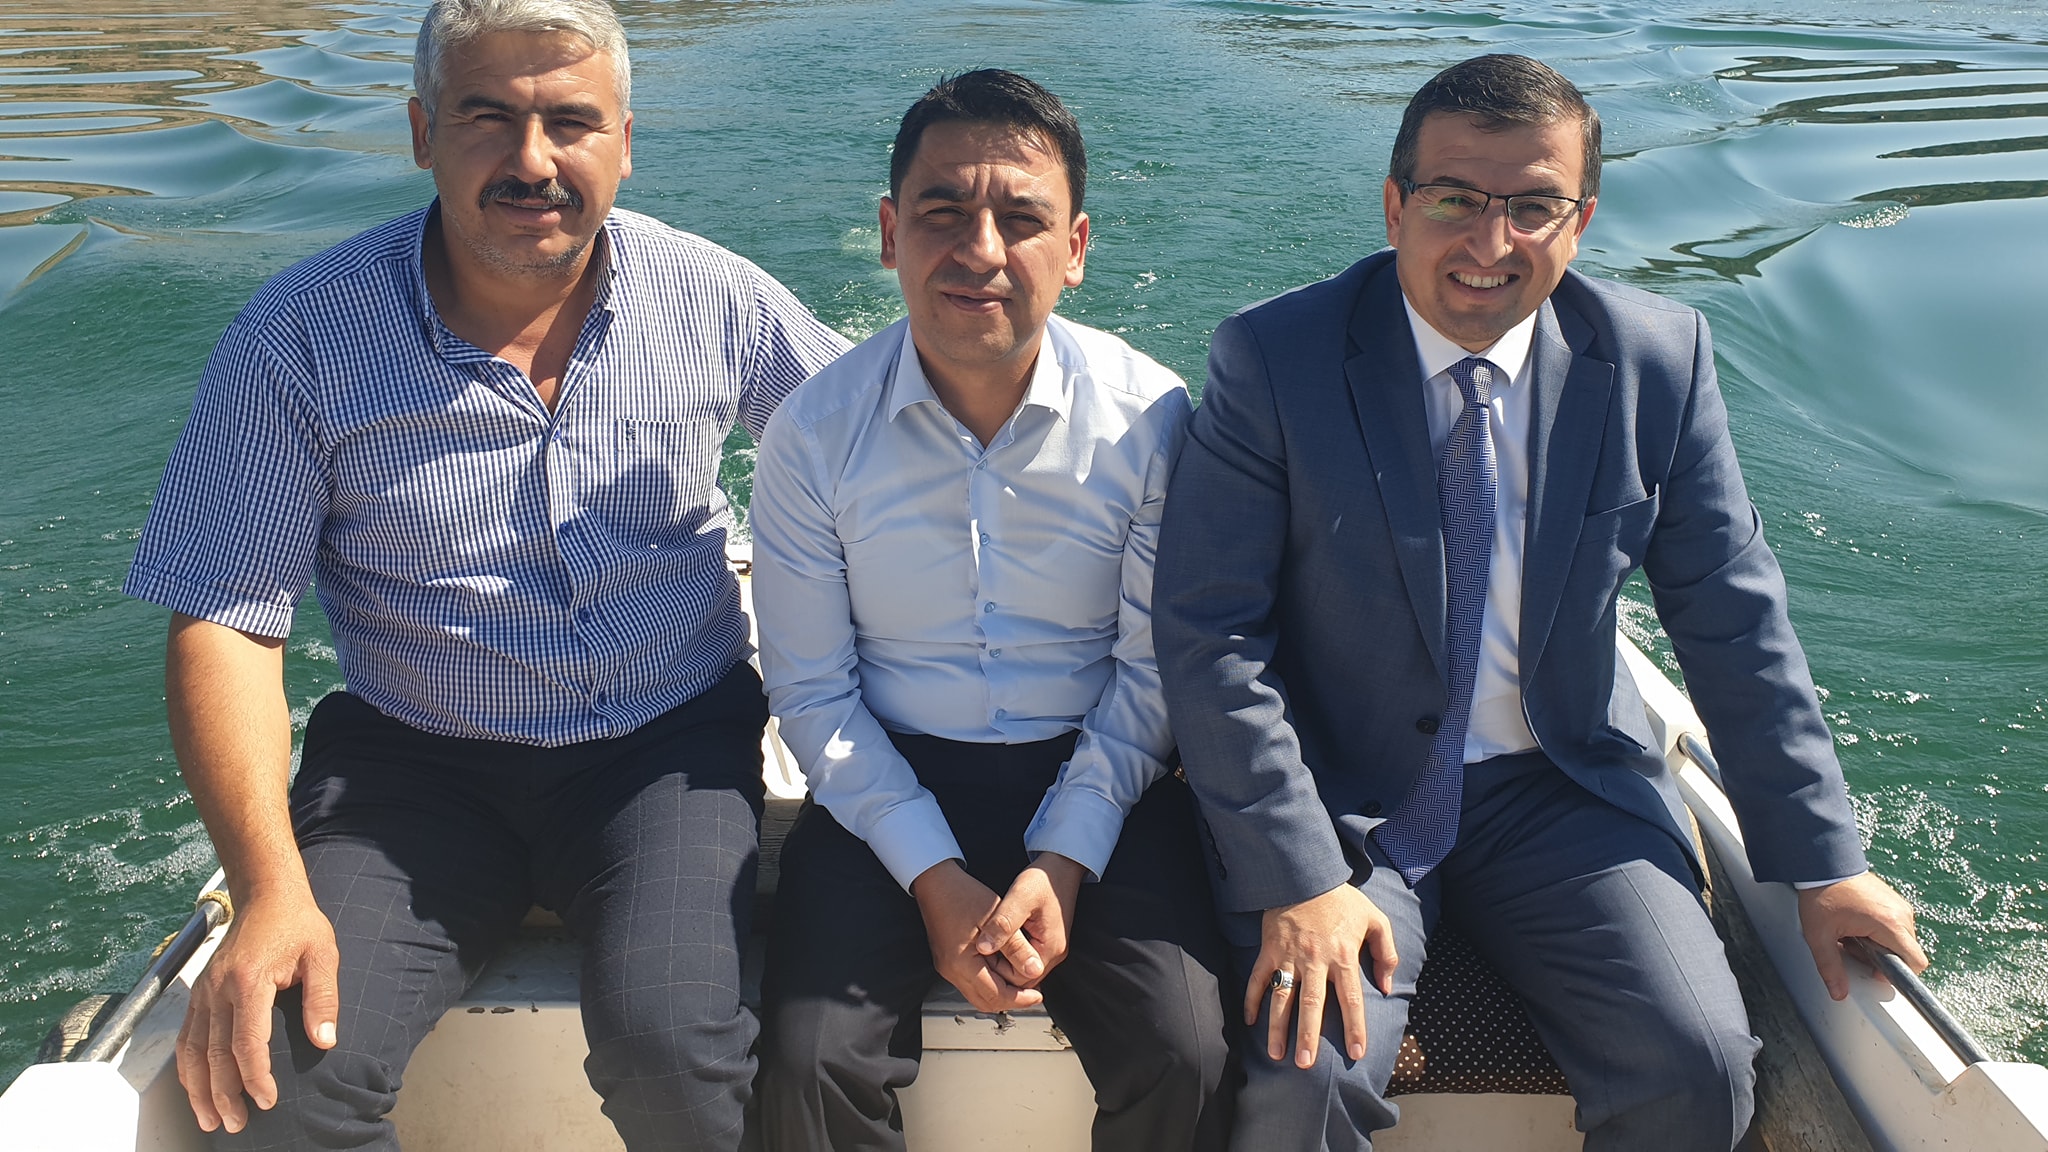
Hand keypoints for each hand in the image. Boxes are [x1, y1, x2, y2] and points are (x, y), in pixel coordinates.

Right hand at [176, 886, 339, 1133]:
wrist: (266, 895)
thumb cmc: (298, 925)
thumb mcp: (323, 954)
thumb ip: (323, 998)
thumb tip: (325, 1041)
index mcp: (249, 980)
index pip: (247, 1041)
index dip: (255, 1077)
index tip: (267, 1101)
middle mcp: (219, 989)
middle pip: (214, 1054)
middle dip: (223, 1095)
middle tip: (235, 1125)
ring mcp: (204, 992)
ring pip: (193, 1050)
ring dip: (198, 1089)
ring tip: (210, 1120)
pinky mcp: (198, 993)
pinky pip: (186, 1037)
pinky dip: (188, 1068)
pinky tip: (197, 1089)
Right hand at [911, 860, 1042, 1012]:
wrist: (937, 881)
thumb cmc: (963, 894)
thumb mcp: (998, 918)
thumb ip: (1017, 947)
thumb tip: (1034, 969)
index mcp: (961, 963)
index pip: (995, 996)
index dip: (1020, 999)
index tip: (1037, 996)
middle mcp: (951, 970)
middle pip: (985, 1002)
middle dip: (1011, 1000)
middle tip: (1032, 994)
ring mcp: (948, 966)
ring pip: (978, 994)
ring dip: (1001, 991)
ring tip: (1021, 978)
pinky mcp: (949, 960)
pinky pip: (972, 980)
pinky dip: (991, 980)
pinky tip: (1004, 966)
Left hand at [974, 852, 1084, 987]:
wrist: (1061, 865)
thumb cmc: (1043, 879)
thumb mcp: (1019, 897)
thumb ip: (1003, 924)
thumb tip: (984, 948)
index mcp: (1050, 949)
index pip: (1019, 979)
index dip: (996, 971)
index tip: (978, 955)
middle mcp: (1053, 954)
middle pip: (1020, 978)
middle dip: (997, 969)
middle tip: (977, 952)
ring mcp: (1050, 948)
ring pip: (1020, 969)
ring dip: (1002, 961)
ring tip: (984, 945)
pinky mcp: (1044, 940)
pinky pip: (1023, 957)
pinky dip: (1008, 953)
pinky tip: (996, 939)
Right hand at [1248, 883, 1396, 1069]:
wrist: (1305, 874)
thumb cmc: (1342, 900)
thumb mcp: (1375, 919)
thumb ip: (1386, 953)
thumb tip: (1386, 987)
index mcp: (1343, 955)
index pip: (1351, 999)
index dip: (1354, 1027)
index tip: (1356, 1052)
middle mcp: (1315, 960)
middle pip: (1311, 1004)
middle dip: (1308, 1036)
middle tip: (1305, 1065)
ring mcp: (1288, 956)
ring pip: (1281, 997)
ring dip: (1277, 1026)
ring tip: (1277, 1054)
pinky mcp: (1269, 950)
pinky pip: (1258, 978)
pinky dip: (1252, 999)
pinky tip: (1250, 1021)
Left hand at [1797, 872, 1927, 1000]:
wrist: (1823, 863)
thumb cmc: (1822, 893)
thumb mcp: (1819, 936)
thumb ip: (1830, 967)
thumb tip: (1838, 992)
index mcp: (1889, 925)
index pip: (1916, 963)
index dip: (1898, 974)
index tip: (1875, 970)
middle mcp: (1901, 915)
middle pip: (1906, 953)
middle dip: (1881, 958)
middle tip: (1853, 946)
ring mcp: (1899, 905)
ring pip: (1900, 940)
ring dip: (1879, 944)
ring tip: (1852, 933)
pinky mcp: (1894, 900)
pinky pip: (1896, 926)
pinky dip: (1879, 932)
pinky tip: (1857, 924)